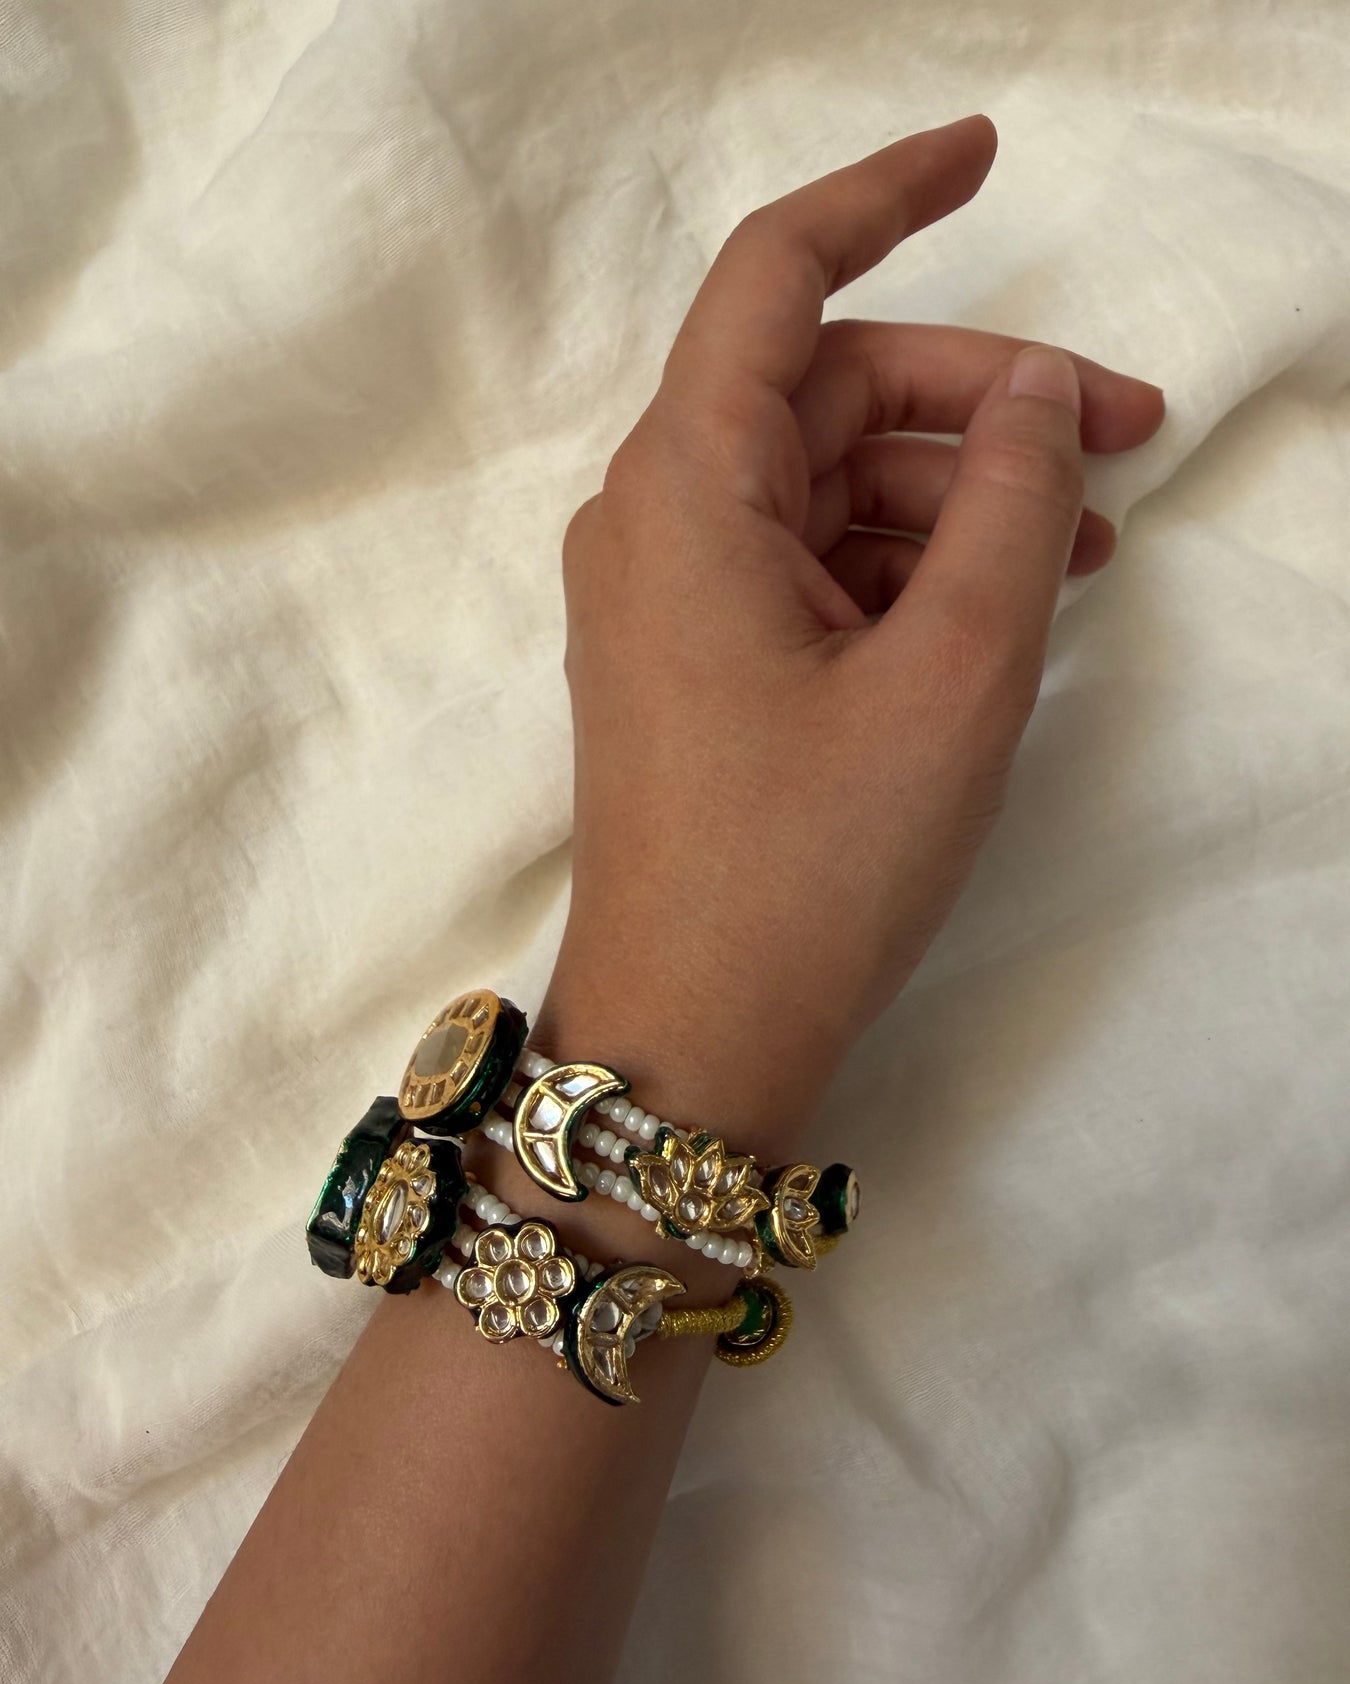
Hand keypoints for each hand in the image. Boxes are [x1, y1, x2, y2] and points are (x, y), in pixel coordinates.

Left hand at [537, 114, 1164, 1160]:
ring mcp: (667, 593)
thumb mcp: (953, 675)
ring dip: (954, 492)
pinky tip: (1000, 602)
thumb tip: (1034, 394)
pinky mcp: (693, 659)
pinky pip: (805, 561)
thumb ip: (1012, 505)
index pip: (778, 276)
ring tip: (1082, 546)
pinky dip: (902, 562)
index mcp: (687, 486)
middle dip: (978, 397)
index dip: (887, 194)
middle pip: (826, 388)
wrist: (694, 1035)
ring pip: (826, 481)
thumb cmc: (812, 865)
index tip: (985, 153)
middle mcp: (655, 517)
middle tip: (1124, 437)